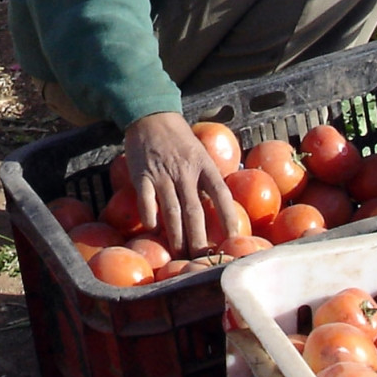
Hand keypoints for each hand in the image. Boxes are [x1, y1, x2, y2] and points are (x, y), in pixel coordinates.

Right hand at [125, 111, 239, 257]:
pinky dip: (149, 216)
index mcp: (204, 164)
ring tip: (179, 255)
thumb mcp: (200, 152)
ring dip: (176, 236)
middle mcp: (185, 171)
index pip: (221, 194)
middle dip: (199, 238)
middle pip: (194, 210)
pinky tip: (152, 230)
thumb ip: (207, 176)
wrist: (151, 116)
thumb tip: (221, 203)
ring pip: (171, 210)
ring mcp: (163, 174)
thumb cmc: (179, 137)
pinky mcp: (142, 175)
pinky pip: (146, 200)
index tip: (234, 238)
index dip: (229, 216)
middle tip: (201, 260)